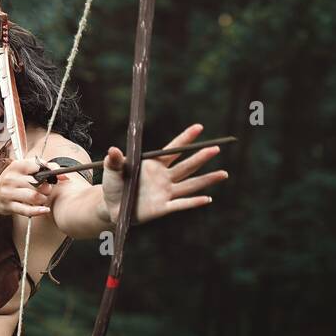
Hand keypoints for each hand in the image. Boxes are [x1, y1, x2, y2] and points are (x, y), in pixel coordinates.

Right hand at [0, 157, 55, 217]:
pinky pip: (27, 210)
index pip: (37, 165)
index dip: (50, 171)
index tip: (56, 177)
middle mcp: (11, 178)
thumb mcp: (24, 170)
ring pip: (33, 197)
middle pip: (37, 183)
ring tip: (42, 199)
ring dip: (43, 199)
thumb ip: (44, 168)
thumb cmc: (13, 181)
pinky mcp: (8, 206)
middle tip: (47, 190)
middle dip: (47, 188)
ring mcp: (8, 193)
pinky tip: (44, 209)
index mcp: (16, 166)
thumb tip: (64, 176)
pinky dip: (38, 211)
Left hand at [100, 123, 228, 226]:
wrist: (111, 206)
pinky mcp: (163, 208)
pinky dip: (194, 202)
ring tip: (224, 174)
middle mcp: (164, 177)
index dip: (185, 139)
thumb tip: (113, 150)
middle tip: (216, 148)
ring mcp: (165, 192)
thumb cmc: (114, 185)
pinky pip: (181, 204)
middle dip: (201, 157)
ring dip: (207, 179)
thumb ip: (114, 160)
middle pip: (186, 166)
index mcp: (154, 164)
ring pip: (190, 185)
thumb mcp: (112, 170)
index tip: (199, 127)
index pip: (173, 150)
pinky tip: (208, 199)